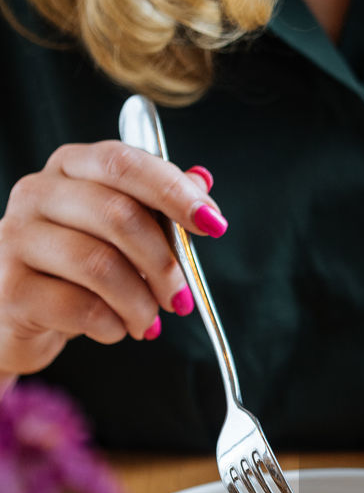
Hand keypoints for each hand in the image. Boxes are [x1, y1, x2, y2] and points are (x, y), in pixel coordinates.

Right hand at [0, 143, 224, 379]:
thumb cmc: (75, 268)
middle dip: (163, 263)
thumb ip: (156, 206)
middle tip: (180, 299)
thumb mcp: (117, 233)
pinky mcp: (12, 288)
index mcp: (69, 167)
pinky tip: (115, 329)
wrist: (16, 314)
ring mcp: (17, 238)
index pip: (124, 163)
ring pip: (100, 265)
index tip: (213, 225)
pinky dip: (113, 325)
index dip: (174, 192)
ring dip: (140, 303)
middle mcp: (37, 193)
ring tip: (148, 322)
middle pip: (118, 215)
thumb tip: (202, 182)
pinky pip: (81, 307)